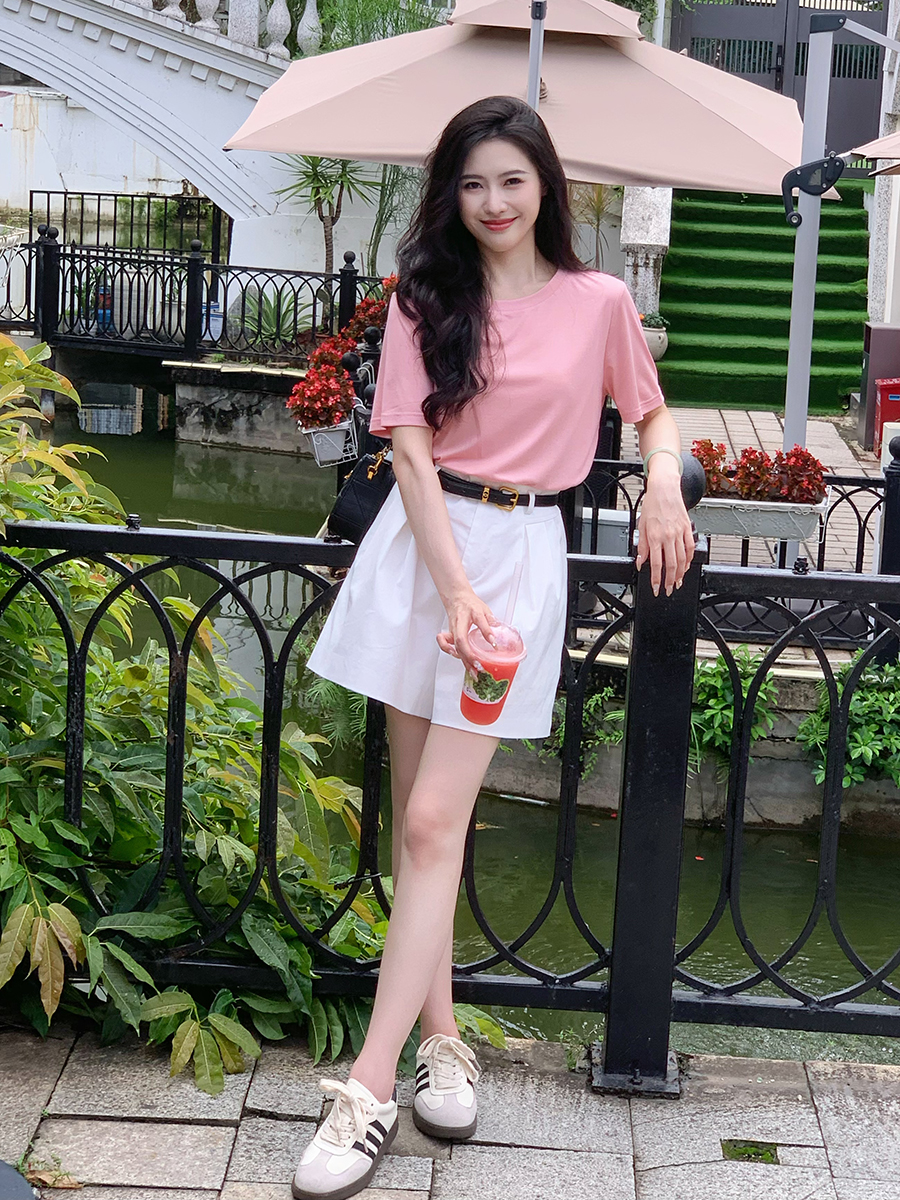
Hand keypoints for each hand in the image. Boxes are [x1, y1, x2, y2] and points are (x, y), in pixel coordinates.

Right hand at [437, 588, 496, 674]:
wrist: (456, 598)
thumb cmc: (469, 603)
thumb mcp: (484, 609)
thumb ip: (491, 622)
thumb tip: (496, 638)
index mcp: (470, 613)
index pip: (479, 621)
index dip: (486, 633)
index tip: (493, 644)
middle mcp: (458, 623)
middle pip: (461, 641)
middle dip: (469, 656)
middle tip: (479, 667)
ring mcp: (452, 630)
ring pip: (455, 647)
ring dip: (463, 660)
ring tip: (473, 671)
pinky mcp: (450, 635)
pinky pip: (447, 646)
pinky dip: (452, 654)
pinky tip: (460, 660)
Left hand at [635, 467, 694, 596]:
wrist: (664, 489)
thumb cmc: (652, 506)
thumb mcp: (642, 526)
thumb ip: (642, 546)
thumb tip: (641, 562)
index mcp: (654, 536)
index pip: (656, 564)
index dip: (656, 579)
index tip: (656, 588)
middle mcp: (668, 536)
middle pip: (671, 565)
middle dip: (670, 581)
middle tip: (668, 589)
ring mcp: (679, 532)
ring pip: (682, 559)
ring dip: (680, 573)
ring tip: (677, 582)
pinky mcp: (687, 529)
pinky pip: (690, 548)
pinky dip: (689, 559)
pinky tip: (686, 566)